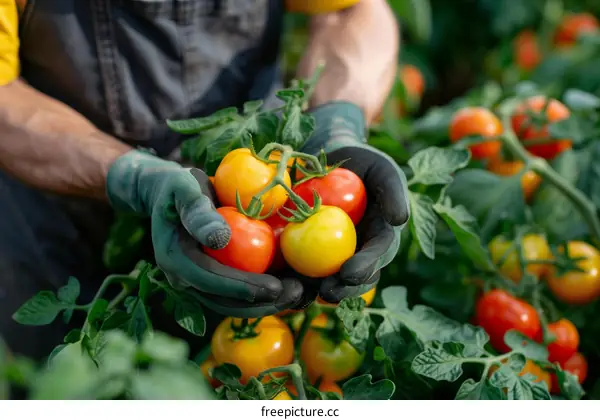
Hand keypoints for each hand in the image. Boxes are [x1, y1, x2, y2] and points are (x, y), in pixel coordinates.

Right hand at [106, 151, 304, 317]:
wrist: (165, 193)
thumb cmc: (177, 186)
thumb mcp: (184, 188)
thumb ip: (198, 212)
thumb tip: (219, 239)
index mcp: (175, 259)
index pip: (211, 281)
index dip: (243, 287)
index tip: (275, 287)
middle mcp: (183, 279)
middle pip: (224, 302)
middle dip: (262, 303)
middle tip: (296, 293)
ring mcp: (196, 283)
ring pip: (233, 305)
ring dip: (266, 304)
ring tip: (299, 293)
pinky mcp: (210, 280)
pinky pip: (237, 294)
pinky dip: (263, 294)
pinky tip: (289, 285)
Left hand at [301, 102, 409, 301]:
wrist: (332, 160)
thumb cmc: (362, 164)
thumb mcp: (382, 169)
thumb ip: (393, 191)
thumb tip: (399, 219)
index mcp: (380, 237)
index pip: (377, 255)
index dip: (365, 266)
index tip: (349, 272)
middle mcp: (362, 252)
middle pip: (357, 278)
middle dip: (344, 289)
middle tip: (327, 292)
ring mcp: (339, 256)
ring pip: (333, 281)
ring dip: (319, 291)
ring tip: (305, 294)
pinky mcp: (314, 254)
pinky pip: (307, 271)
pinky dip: (298, 281)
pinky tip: (284, 285)